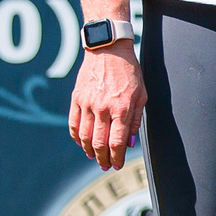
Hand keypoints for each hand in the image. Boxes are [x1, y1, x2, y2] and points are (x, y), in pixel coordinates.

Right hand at [69, 44, 145, 169]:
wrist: (108, 50)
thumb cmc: (129, 72)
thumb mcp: (141, 95)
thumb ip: (135, 120)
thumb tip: (129, 142)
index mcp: (121, 108)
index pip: (117, 143)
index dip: (117, 158)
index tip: (117, 164)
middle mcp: (103, 108)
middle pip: (99, 144)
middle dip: (103, 159)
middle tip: (106, 166)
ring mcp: (87, 104)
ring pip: (85, 137)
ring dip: (89, 151)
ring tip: (94, 157)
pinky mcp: (76, 98)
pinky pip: (73, 124)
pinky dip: (77, 137)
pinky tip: (82, 143)